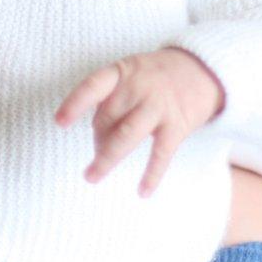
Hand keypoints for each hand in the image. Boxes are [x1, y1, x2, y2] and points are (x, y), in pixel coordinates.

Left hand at [55, 47, 224, 196]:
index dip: (75, 104)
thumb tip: (97, 138)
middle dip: (97, 139)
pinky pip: (160, 154)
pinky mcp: (177, 125)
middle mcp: (138, 87)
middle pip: (107, 118)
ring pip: (126, 136)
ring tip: (91, 176)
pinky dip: (151, 175)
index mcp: (122, 71)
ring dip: (107, 158)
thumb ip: (112, 99)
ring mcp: (158, 105)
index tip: (59, 122)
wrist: (202, 69)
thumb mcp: (131, 73)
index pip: (93, 86)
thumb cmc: (155, 76)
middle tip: (96, 154)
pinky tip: (142, 191)